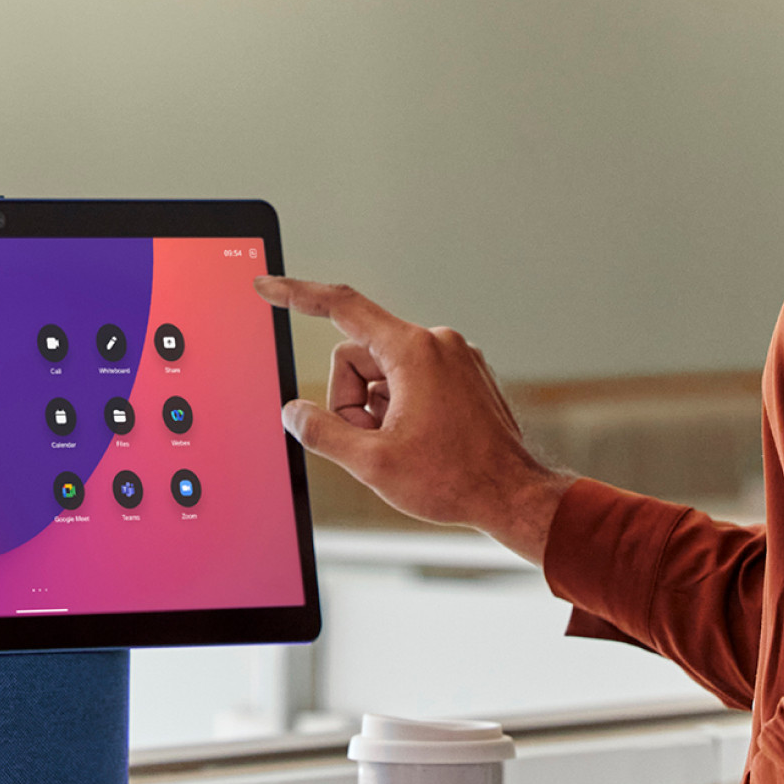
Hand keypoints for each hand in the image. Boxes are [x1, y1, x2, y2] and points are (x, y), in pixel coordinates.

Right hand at [256, 276, 572, 563]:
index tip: (269, 287)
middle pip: (359, 356)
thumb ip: (321, 431)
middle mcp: (437, 342)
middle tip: (371, 443)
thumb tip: (294, 412)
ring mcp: (455, 358)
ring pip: (383, 372)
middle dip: (351, 400)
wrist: (514, 497)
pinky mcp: (464, 375)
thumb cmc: (454, 480)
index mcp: (413, 351)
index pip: (341, 307)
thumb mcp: (371, 463)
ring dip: (376, 409)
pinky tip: (420, 441)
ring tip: (401, 447)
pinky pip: (411, 380)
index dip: (297, 295)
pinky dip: (399, 408)